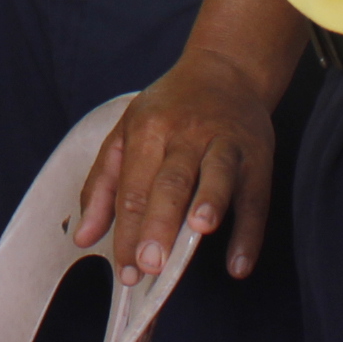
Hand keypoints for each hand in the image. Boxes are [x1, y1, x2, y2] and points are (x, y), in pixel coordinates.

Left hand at [73, 44, 278, 284]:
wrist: (226, 71)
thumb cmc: (169, 110)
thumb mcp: (126, 134)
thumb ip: (103, 186)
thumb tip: (84, 237)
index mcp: (148, 130)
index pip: (133, 187)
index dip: (127, 231)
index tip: (125, 271)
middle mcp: (186, 134)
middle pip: (171, 181)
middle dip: (160, 222)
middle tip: (150, 264)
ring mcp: (225, 143)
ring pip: (217, 175)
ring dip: (209, 203)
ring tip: (199, 233)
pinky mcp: (258, 156)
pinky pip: (255, 197)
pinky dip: (250, 232)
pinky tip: (239, 263)